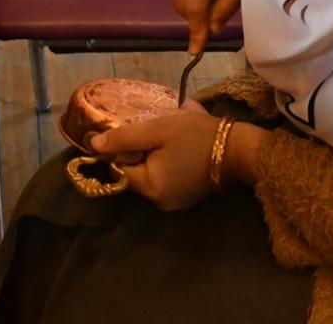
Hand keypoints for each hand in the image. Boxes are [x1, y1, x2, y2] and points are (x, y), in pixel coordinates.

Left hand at [89, 111, 270, 210]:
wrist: (240, 149)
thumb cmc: (197, 136)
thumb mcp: (158, 129)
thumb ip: (124, 138)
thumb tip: (93, 144)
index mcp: (151, 189)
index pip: (119, 170)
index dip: (120, 150)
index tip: (132, 132)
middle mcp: (160, 203)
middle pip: (135, 175)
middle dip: (140, 153)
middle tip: (155, 132)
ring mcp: (176, 203)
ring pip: (151, 177)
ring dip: (154, 158)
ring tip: (168, 138)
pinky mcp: (188, 197)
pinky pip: (166, 180)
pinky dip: (167, 165)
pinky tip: (179, 149)